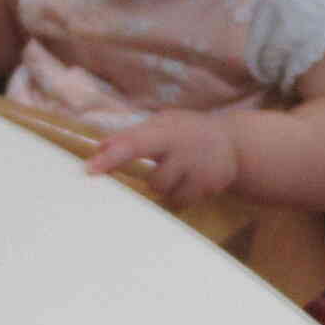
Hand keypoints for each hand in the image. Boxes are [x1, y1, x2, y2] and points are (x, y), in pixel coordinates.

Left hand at [84, 107, 247, 205]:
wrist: (234, 143)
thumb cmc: (187, 132)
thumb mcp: (162, 123)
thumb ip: (132, 135)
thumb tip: (99, 146)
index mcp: (168, 130)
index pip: (135, 144)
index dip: (112, 157)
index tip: (91, 169)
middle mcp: (184, 149)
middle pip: (155, 179)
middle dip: (150, 178)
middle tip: (157, 167)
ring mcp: (200, 170)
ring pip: (166, 192)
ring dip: (164, 184)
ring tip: (178, 169)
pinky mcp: (210, 187)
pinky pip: (181, 201)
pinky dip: (179, 193)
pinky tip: (190, 179)